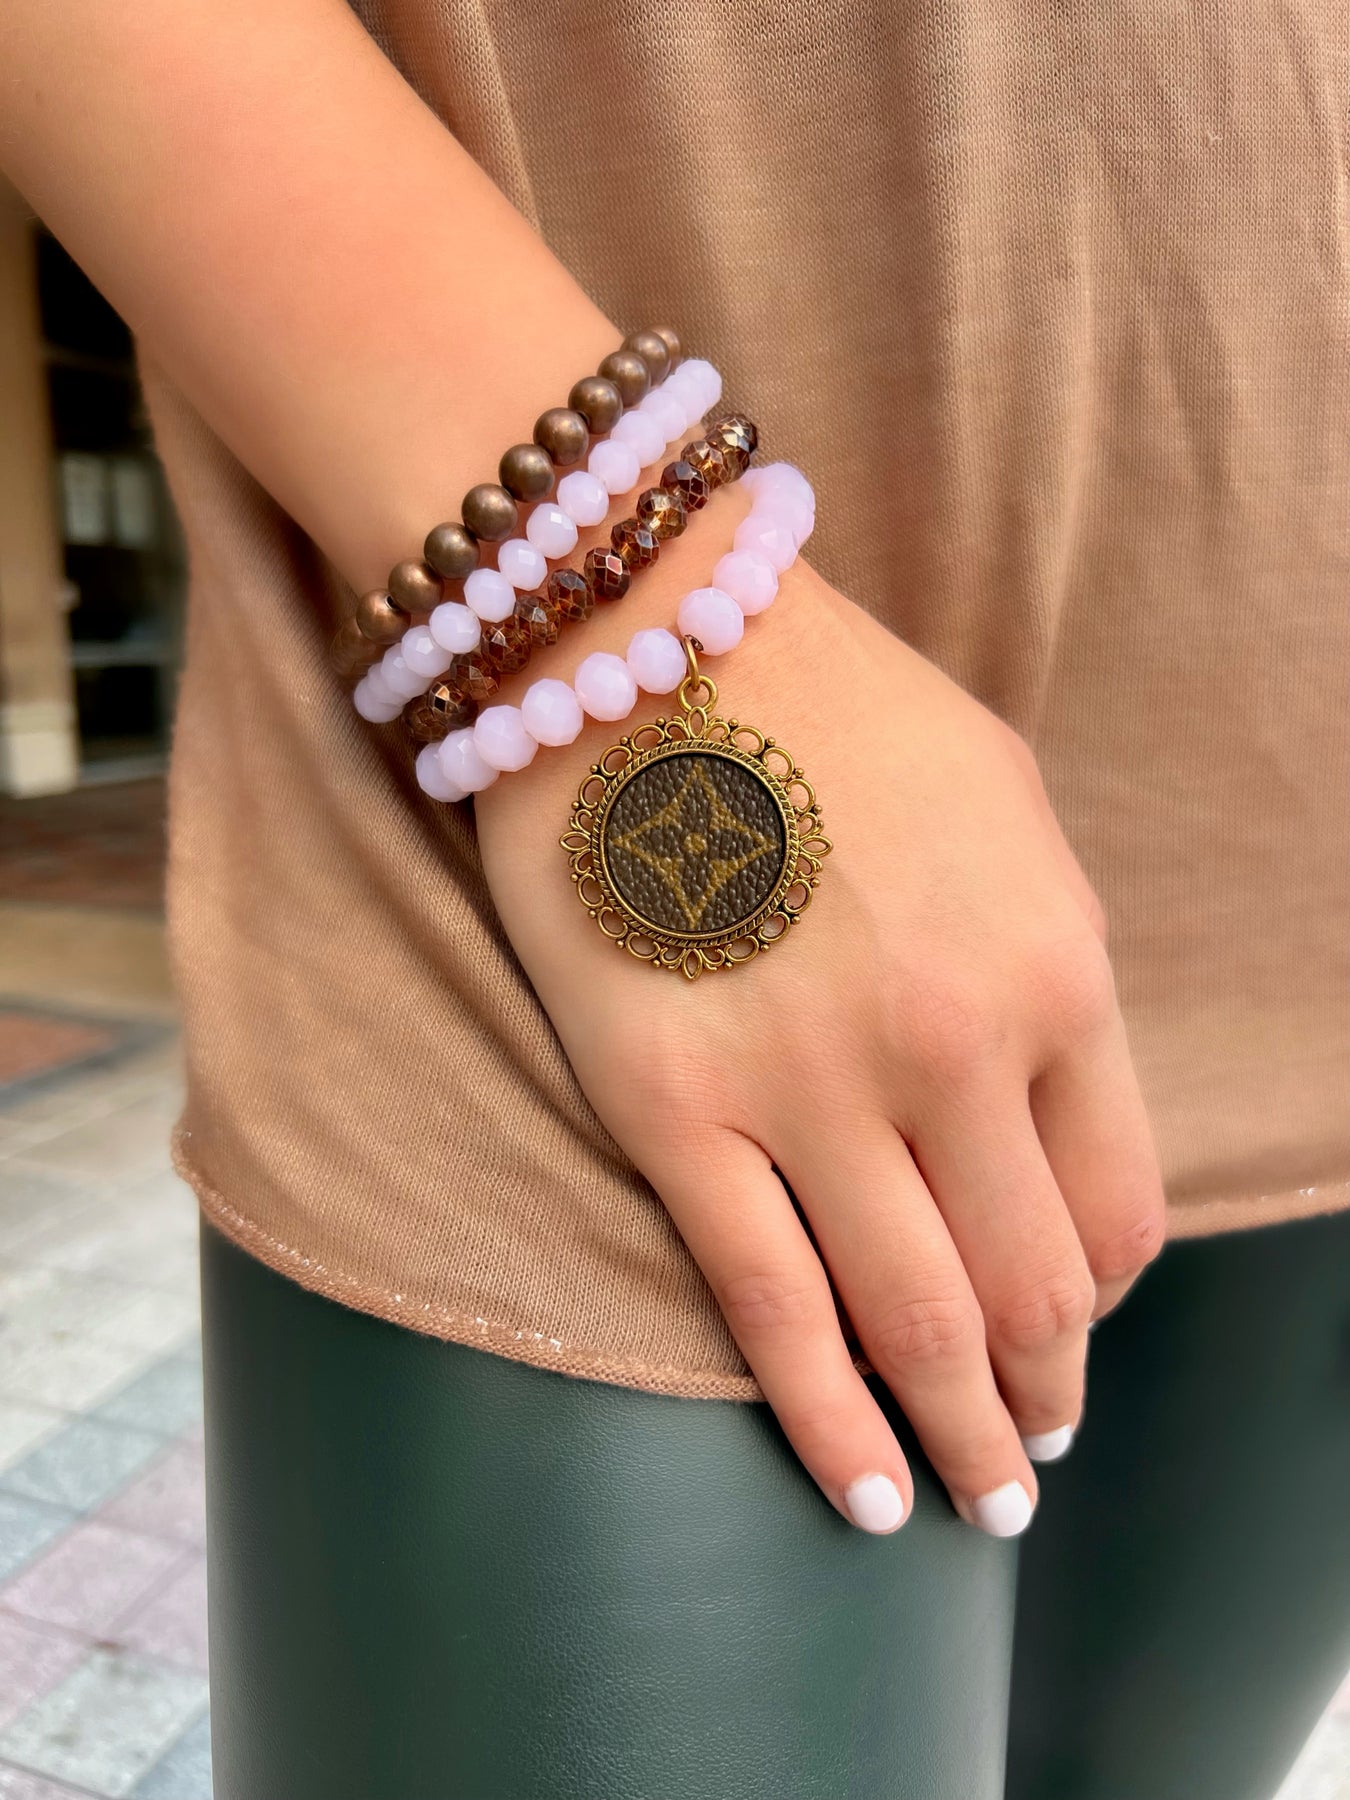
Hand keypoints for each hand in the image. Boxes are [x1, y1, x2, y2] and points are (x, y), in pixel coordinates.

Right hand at [476, 496, 1163, 1535]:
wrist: (635, 637)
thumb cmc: (828, 707)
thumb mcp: (1005, 805)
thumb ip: (1048, 958)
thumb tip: (1045, 1100)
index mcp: (1053, 970)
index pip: (1118, 1208)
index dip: (1104, 1298)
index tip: (1072, 1332)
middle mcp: (952, 1049)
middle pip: (1032, 1292)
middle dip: (1043, 1395)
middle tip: (1030, 1450)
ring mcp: (811, 1091)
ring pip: (917, 1325)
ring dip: (961, 1439)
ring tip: (971, 1504)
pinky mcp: (675, 1114)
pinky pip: (770, 1310)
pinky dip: (829, 1426)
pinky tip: (867, 1497)